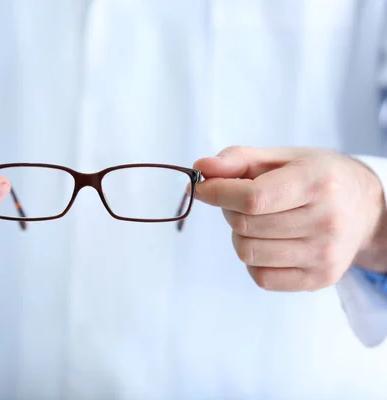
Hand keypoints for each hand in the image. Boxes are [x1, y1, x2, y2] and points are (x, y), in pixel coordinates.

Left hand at [193, 146, 385, 291]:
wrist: (365, 209)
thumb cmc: (318, 178)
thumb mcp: (283, 157)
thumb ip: (238, 160)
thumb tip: (201, 168)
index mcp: (317, 183)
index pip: (252, 198)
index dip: (217, 193)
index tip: (202, 188)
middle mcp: (326, 221)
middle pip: (245, 226)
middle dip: (230, 210)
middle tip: (241, 200)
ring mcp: (325, 255)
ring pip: (248, 253)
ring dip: (240, 236)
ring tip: (258, 221)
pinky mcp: (320, 279)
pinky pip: (261, 277)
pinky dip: (254, 259)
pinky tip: (269, 242)